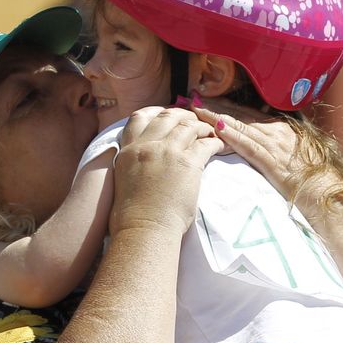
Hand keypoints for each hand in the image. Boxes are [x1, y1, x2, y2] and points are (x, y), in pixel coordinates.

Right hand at [110, 106, 222, 234]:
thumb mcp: (124, 180)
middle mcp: (146, 146)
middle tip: (194, 121)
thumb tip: (144, 162)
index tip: (168, 116)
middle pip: (167, 116)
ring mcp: (167, 152)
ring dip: (202, 127)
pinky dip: (215, 142)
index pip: (139, 117)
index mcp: (128, 150)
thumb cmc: (133, 216)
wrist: (144, 230)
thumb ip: (133, 163)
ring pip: (188, 125)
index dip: (156, 112)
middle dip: (183, 115)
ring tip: (209, 133)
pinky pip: (206, 143)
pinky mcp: (188, 163)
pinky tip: (219, 146)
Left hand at [188, 97, 330, 211]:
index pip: (247, 113)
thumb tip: (262, 141)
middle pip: (240, 115)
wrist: (327, 190)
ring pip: (240, 126)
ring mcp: (275, 144)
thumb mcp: (294, 154)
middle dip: (216, 106)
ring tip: (196, 109)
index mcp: (281, 129)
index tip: (207, 98)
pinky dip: (232, 135)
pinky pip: (248, 146)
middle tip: (193, 97)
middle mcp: (276, 131)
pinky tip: (217, 129)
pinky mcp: (272, 161)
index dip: (226, 105)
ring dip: (216, 116)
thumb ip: (277, 146)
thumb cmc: (312, 177)